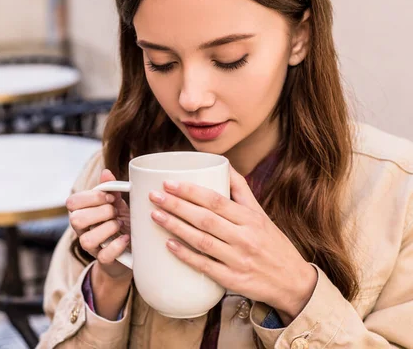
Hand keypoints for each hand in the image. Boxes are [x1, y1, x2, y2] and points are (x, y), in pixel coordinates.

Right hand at [67, 169, 131, 280]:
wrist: (132, 250)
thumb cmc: (120, 222)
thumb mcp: (117, 203)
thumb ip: (111, 189)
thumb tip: (106, 172)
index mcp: (82, 213)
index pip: (72, 202)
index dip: (91, 197)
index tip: (110, 197)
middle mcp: (82, 231)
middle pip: (76, 220)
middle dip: (100, 212)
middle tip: (115, 212)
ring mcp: (92, 248)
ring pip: (86, 240)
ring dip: (107, 228)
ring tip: (120, 224)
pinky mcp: (104, 261)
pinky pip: (104, 255)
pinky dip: (117, 245)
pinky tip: (126, 237)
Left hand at [148, 165, 316, 320]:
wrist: (293, 282)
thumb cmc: (273, 244)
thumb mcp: (261, 214)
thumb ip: (241, 190)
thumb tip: (223, 164)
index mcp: (250, 219)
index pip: (216, 200)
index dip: (190, 191)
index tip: (169, 182)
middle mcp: (244, 237)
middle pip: (205, 219)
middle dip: (176, 205)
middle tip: (154, 196)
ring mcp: (238, 259)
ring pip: (201, 241)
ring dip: (176, 227)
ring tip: (156, 215)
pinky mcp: (233, 280)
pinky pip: (205, 266)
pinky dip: (186, 255)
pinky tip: (169, 245)